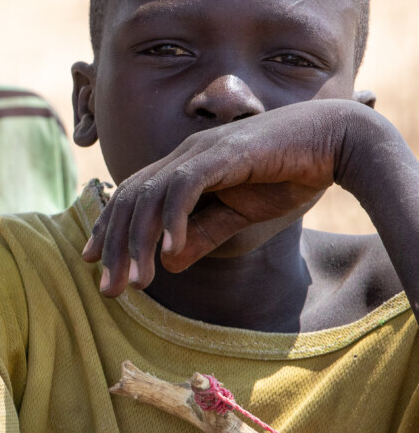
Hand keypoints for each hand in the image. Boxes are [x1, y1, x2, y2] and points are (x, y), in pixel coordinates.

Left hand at [83, 100, 375, 294]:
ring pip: (150, 196)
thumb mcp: (239, 214)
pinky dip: (173, 220)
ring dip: (139, 242)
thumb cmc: (289, 173)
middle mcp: (183, 154)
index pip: (131, 196)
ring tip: (136, 282)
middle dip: (115, 246)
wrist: (336, 141)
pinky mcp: (224, 153)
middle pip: (131, 200)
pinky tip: (170, 252)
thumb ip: (203, 234)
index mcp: (182, 165)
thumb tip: (168, 262)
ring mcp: (201, 151)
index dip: (108, 228)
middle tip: (110, 290)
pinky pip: (185, 187)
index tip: (95, 263)